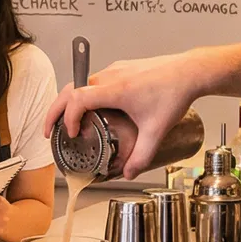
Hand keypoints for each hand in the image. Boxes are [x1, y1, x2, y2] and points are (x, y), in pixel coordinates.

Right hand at [46, 52, 210, 175]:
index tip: (72, 133)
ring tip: (66, 121)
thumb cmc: (175, 93)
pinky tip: (89, 109)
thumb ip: (141, 156)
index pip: (78, 99)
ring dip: (68, 102)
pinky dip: (82, 95)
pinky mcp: (120, 68)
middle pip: (69, 89)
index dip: (69, 117)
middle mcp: (110, 77)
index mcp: (116, 90)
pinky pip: (93, 81)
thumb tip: (128, 172)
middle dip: (55, 111)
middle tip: (50, 130)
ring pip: (79, 83)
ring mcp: (114, 70)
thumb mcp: (156, 131)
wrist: (190, 71)